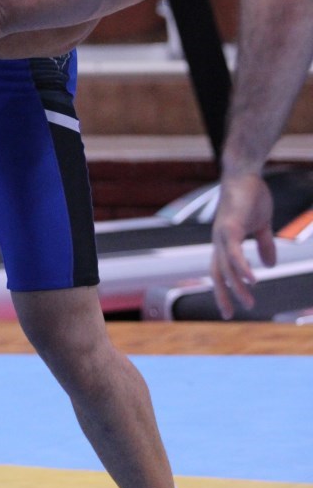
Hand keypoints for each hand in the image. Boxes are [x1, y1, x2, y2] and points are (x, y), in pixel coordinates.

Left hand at [210, 173, 276, 318]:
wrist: (245, 173)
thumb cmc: (251, 195)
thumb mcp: (261, 224)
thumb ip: (263, 244)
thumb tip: (270, 265)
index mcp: (225, 241)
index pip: (220, 269)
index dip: (223, 288)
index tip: (229, 308)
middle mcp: (219, 240)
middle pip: (216, 273)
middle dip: (222, 294)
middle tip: (229, 315)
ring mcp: (223, 233)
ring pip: (225, 267)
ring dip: (237, 286)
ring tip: (249, 301)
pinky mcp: (230, 226)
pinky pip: (234, 252)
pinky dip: (242, 267)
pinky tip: (253, 279)